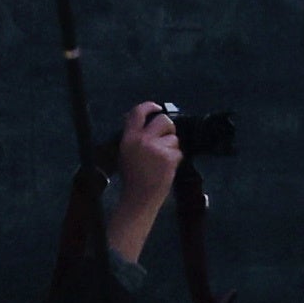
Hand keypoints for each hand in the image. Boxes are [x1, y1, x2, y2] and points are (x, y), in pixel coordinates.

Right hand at [104, 102, 180, 260]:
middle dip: (169, 128)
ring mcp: (156, 148)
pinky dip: (176, 158)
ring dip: (172, 147)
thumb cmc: (132, 177)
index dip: (149, 106)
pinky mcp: (168, 157)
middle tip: (167, 137)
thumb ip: (133, 135)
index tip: (156, 107)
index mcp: (128, 137)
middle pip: (163, 120)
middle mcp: (142, 140)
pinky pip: (178, 151)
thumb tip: (142, 121)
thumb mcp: (125, 152)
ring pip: (174, 138)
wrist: (139, 196)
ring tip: (162, 159)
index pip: (138, 113)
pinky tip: (167, 167)